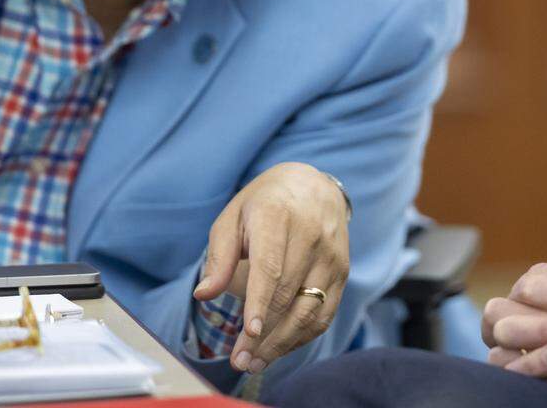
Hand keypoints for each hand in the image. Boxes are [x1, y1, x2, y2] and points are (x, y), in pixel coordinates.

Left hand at [193, 162, 350, 372]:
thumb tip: (204, 295)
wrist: (313, 186)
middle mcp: (311, 234)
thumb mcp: (233, 217)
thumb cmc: (265, 204)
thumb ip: (219, 256)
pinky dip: (303, 335)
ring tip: (256, 362)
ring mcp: (332, 254)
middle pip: (289, 293)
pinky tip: (280, 347)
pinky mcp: (343, 270)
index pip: (271, 266)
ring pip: (310, 308)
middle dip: (264, 333)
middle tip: (240, 361)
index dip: (260, 303)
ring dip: (283, 342)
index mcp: (278, 215)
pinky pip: (325, 312)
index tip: (249, 334)